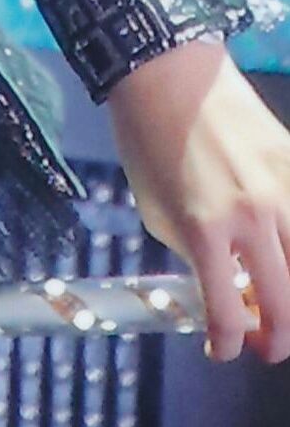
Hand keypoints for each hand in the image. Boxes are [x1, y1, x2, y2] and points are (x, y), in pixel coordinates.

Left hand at [105, 38, 289, 363]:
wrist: (169, 76)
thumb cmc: (149, 144)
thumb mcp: (156, 211)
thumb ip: (193, 254)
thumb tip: (222, 287)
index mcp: (204, 230)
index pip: (227, 313)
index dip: (228, 344)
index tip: (224, 350)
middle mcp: (251, 216)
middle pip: (286, 304)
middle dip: (278, 339)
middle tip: (268, 346)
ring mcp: (283, 189)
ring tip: (282, 308)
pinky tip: (283, 257)